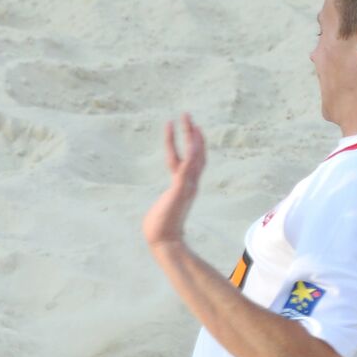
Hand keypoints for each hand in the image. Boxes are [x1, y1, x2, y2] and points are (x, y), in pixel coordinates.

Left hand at [142, 113, 207, 250]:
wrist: (164, 241)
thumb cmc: (159, 229)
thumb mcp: (162, 210)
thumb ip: (165, 203)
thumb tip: (162, 207)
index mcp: (183, 187)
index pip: (185, 161)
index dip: (183, 144)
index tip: (178, 128)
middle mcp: (189, 184)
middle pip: (196, 154)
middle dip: (192, 134)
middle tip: (188, 115)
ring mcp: (187, 186)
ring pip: (195, 156)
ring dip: (192, 137)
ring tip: (188, 119)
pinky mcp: (181, 189)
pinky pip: (188, 167)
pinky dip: (192, 152)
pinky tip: (191, 138)